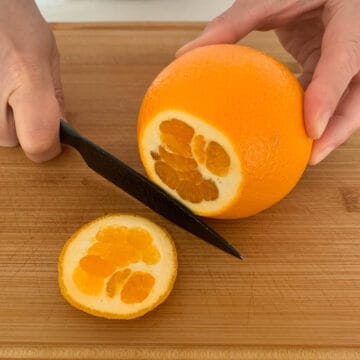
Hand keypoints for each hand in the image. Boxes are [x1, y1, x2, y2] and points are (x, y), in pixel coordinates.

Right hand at [0, 0, 62, 161]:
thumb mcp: (47, 56)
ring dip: (7, 122)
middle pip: (14, 141)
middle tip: (28, 102)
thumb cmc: (11, 20)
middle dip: (27, 129)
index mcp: (26, 81)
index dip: (49, 147)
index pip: (38, 143)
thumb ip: (55, 97)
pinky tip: (0, 90)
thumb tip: (62, 127)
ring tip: (9, 90)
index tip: (55, 141)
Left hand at [176, 0, 359, 164]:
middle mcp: (357, 37)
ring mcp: (350, 52)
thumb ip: (232, 24)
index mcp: (349, 14)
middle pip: (359, 91)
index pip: (345, 58)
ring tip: (303, 154)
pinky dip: (313, 112)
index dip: (329, 94)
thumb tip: (187, 53)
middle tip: (311, 156)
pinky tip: (293, 129)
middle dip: (338, 127)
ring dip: (329, 127)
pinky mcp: (333, 62)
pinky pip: (330, 92)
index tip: (311, 129)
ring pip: (350, 98)